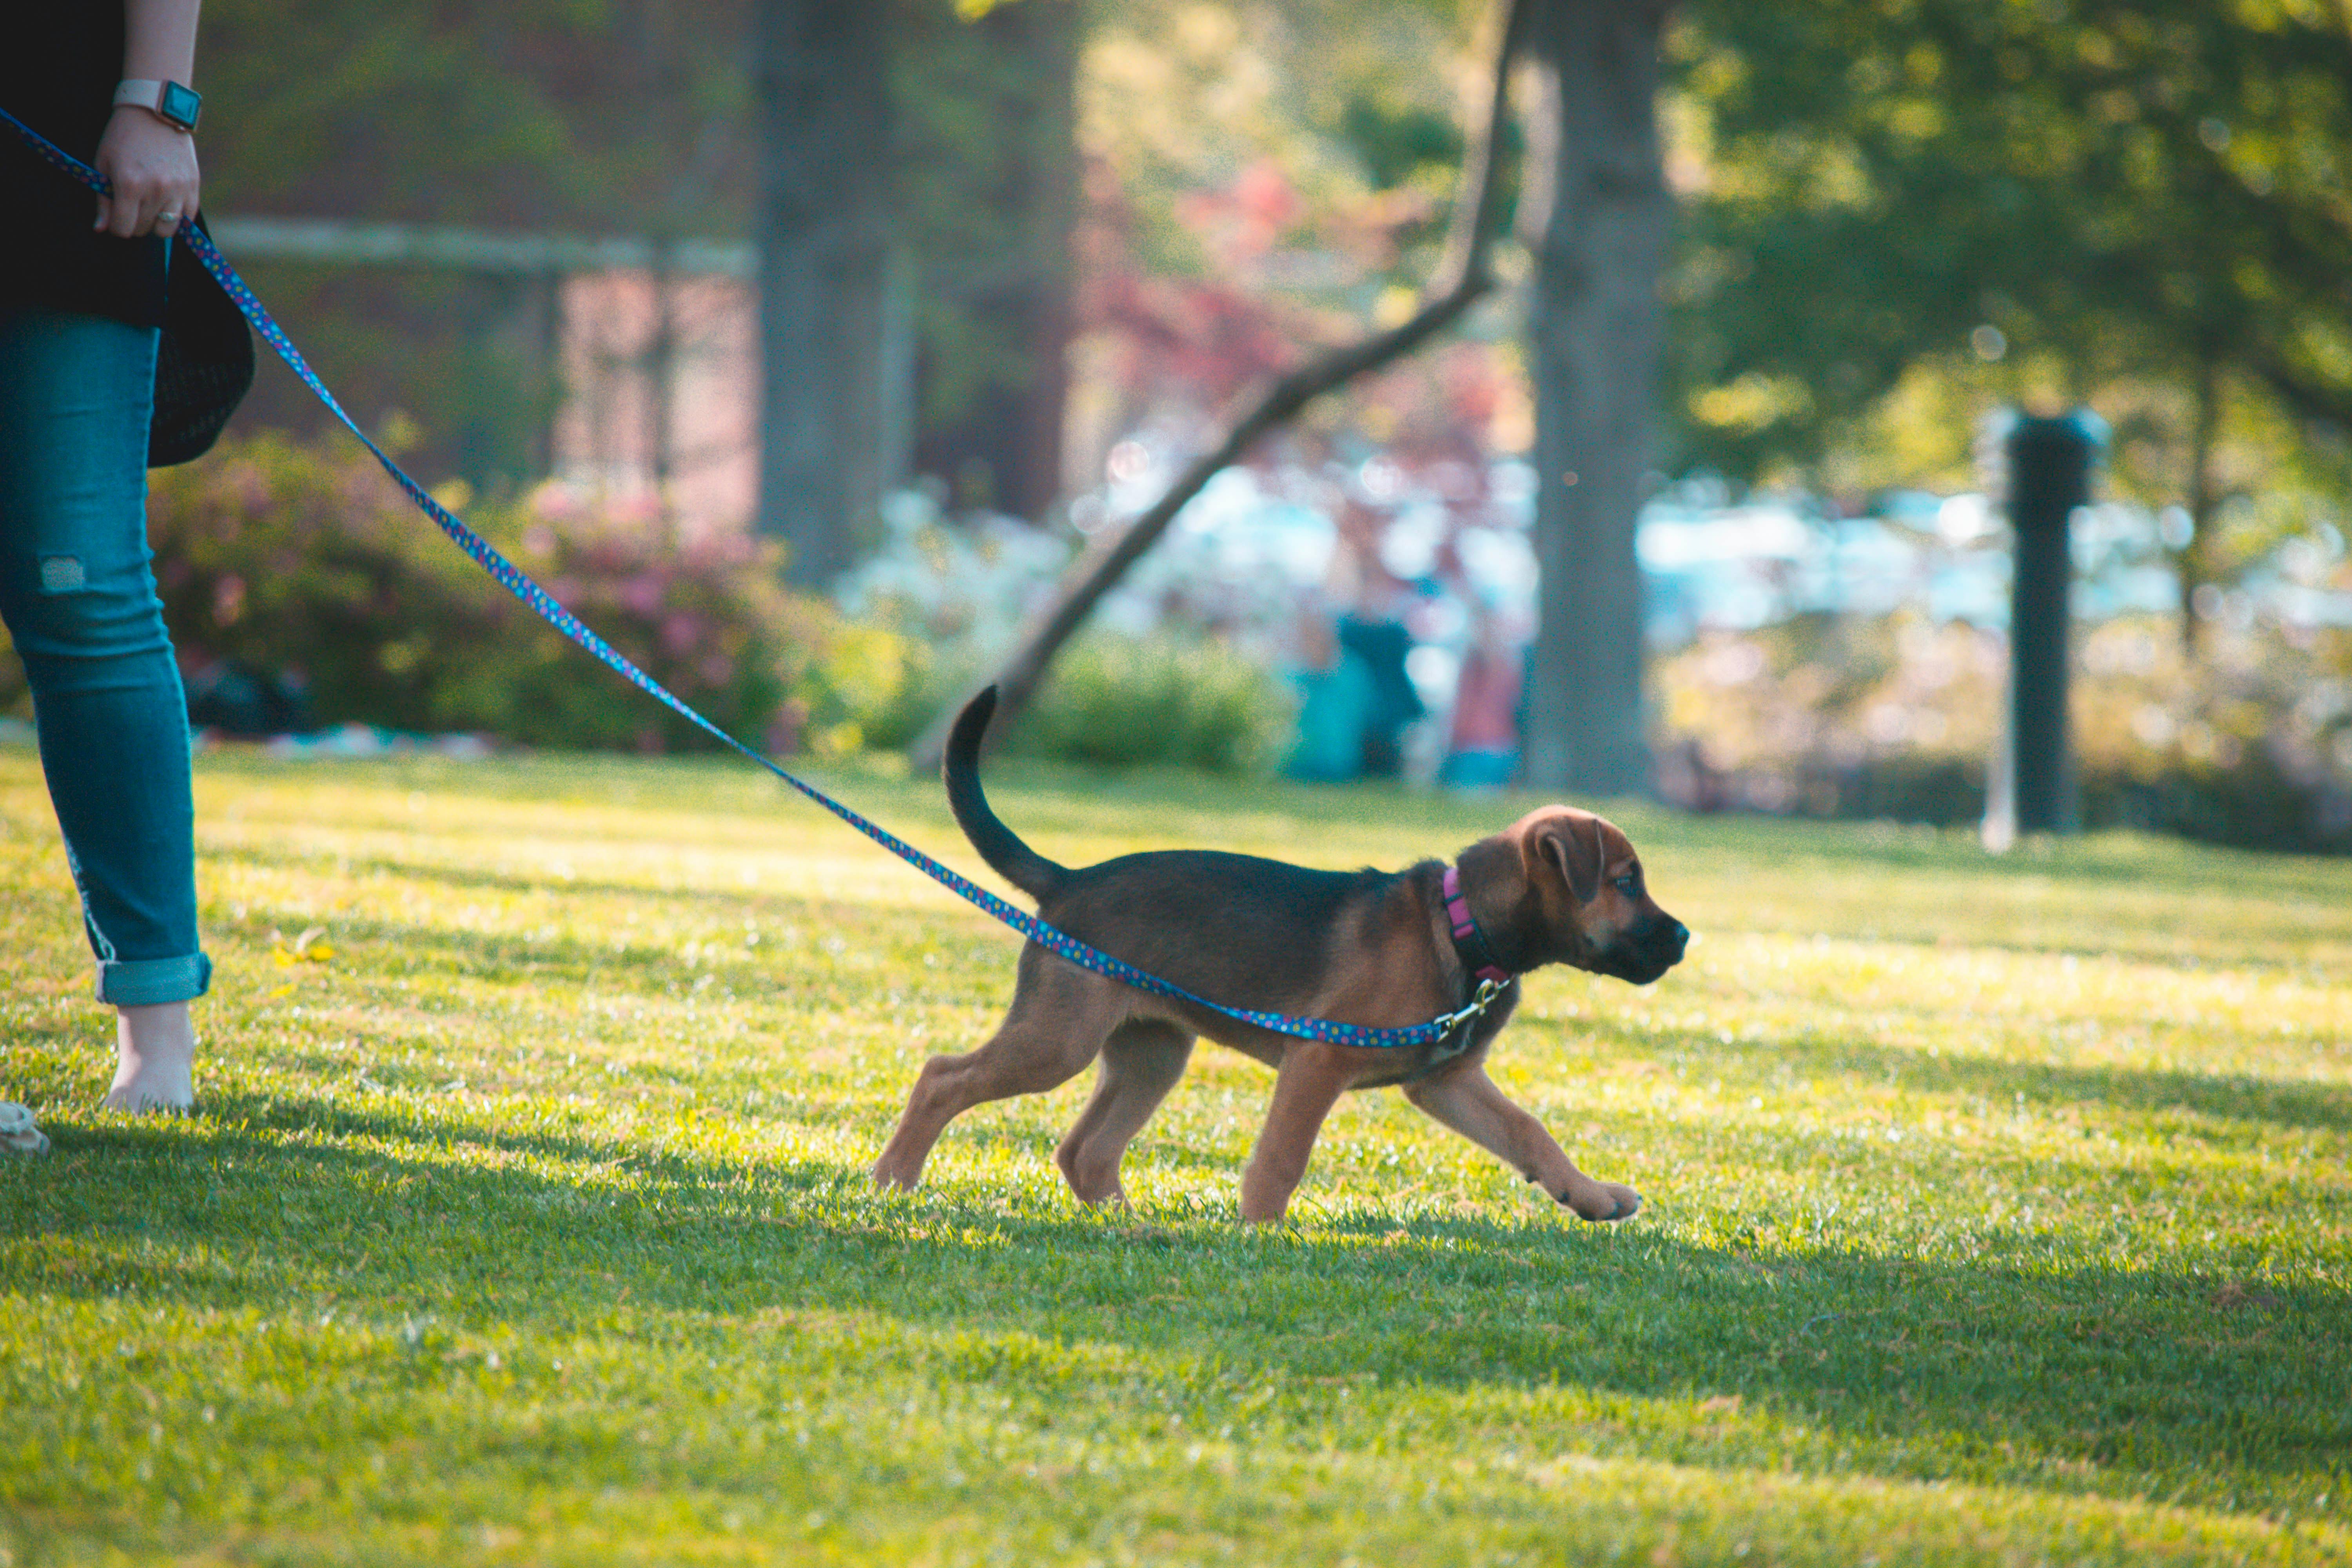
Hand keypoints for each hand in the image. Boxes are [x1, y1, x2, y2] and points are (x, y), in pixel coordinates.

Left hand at [92, 103, 199, 238]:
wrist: (154, 112)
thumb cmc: (123, 137)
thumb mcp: (104, 164)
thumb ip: (103, 200)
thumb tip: (101, 229)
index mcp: (129, 185)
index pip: (123, 228)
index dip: (116, 226)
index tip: (116, 215)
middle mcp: (155, 191)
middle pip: (143, 230)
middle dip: (134, 221)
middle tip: (132, 204)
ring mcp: (178, 190)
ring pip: (166, 230)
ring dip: (156, 223)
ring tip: (150, 206)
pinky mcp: (193, 187)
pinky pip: (186, 218)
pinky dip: (176, 216)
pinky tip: (167, 202)